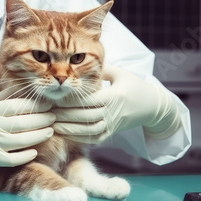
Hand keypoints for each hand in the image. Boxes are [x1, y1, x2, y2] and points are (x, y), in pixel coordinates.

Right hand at [0, 90, 54, 175]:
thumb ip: (2, 97)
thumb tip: (23, 87)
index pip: (15, 106)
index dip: (34, 104)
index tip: (47, 103)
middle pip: (21, 123)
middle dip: (41, 119)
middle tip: (54, 116)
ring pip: (21, 141)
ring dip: (39, 136)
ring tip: (50, 130)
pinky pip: (13, 159)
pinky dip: (26, 155)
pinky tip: (35, 150)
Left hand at [52, 65, 180, 143]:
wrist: (152, 107)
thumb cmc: (134, 86)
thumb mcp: (120, 73)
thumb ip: (101, 68)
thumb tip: (80, 61)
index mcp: (115, 96)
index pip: (89, 100)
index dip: (72, 100)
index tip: (57, 96)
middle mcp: (113, 113)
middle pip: (86, 116)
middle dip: (65, 115)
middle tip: (48, 111)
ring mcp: (113, 125)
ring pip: (88, 131)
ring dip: (69, 129)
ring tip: (53, 124)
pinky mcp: (112, 133)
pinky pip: (94, 139)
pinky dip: (78, 138)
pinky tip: (65, 133)